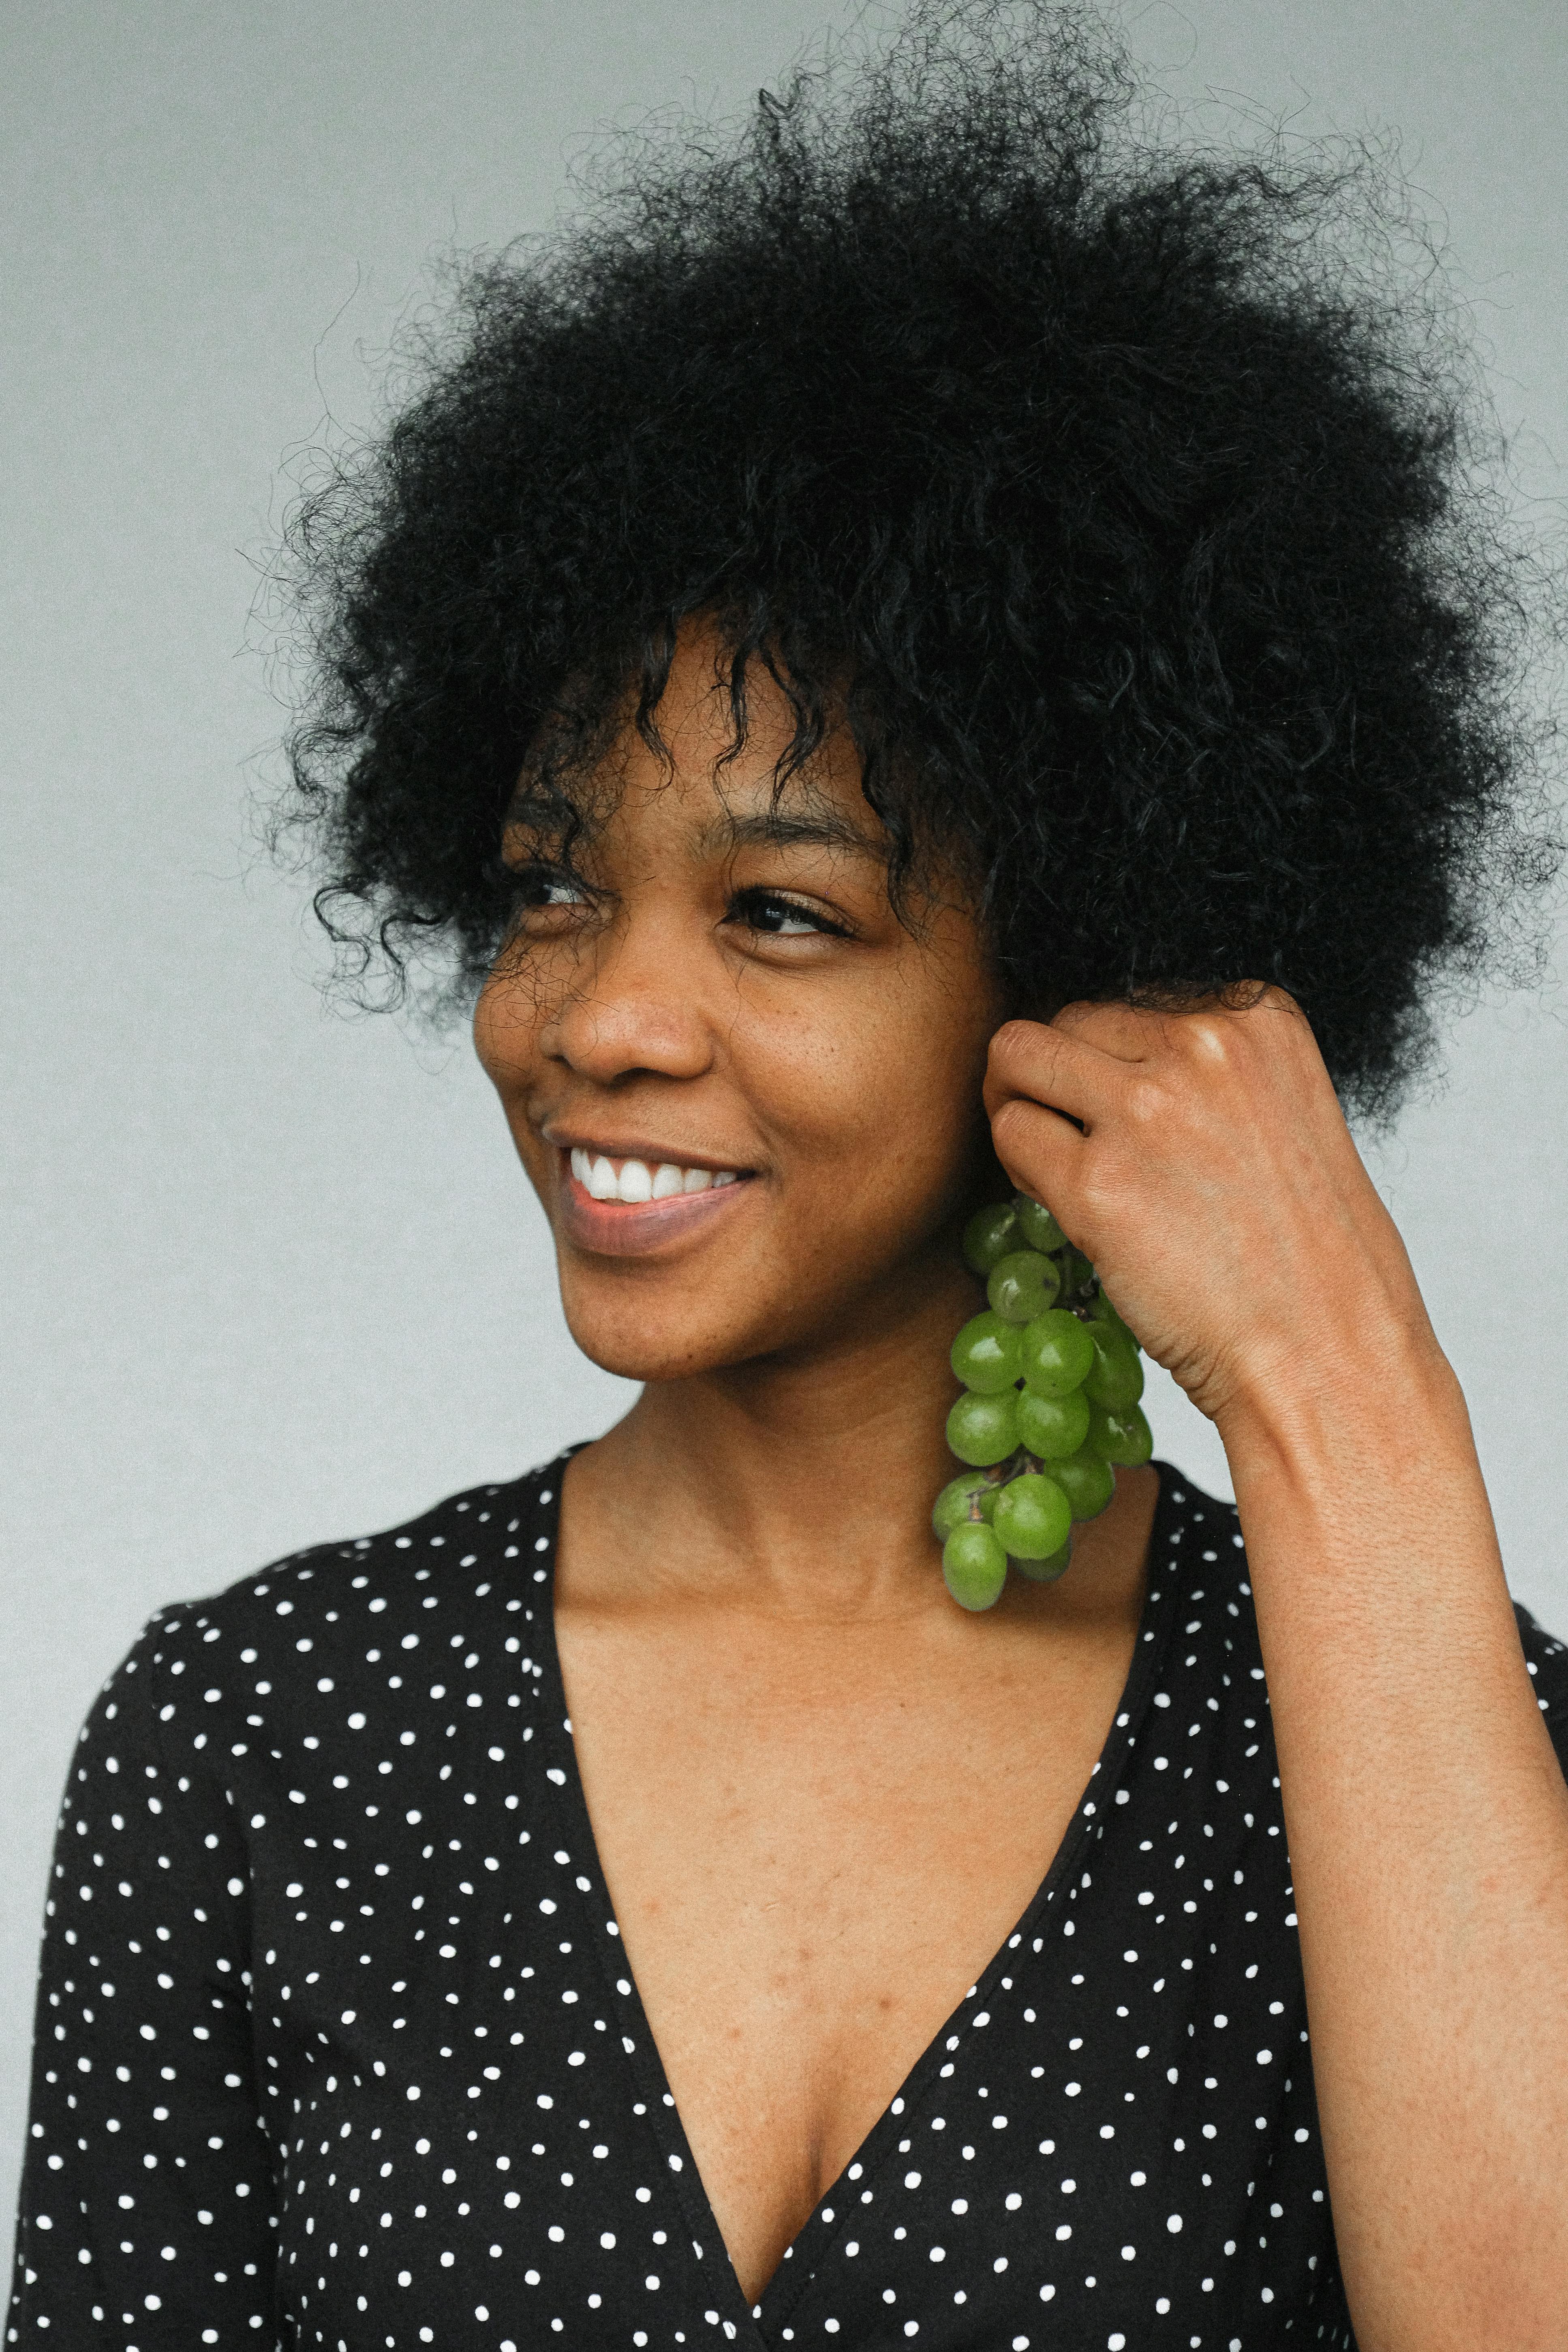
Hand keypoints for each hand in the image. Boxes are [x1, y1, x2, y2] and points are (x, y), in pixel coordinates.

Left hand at [982, 989, 1444, 1437]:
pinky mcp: (1096, 1183)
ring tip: (1047, 1162)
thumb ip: (1211, 1078)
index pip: (1134, 998)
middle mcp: (1202, 1044)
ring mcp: (1145, 1109)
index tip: (1124, 1111)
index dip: (1112, 1058)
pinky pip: (1011, 1136)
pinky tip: (1058, 1208)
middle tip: (1068, 1138)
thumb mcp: (1286, 1121)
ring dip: (1017, 1105)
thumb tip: (1114, 1062)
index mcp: (1259, 1019)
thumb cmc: (1310, 1261)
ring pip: (1018, 1056)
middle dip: (1055, 1077)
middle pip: (1070, 1018)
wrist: (1327, 1357)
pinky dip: (1016, 1169)